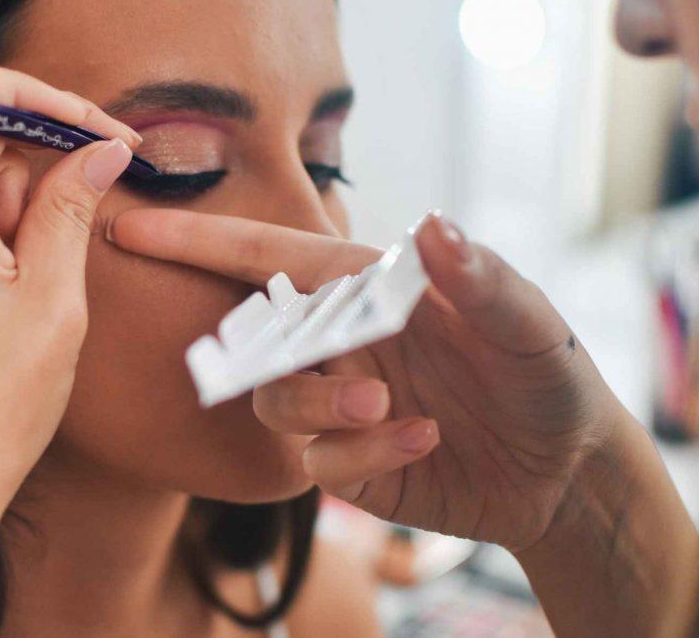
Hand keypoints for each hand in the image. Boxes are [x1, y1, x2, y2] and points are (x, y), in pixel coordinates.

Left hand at [0, 59, 139, 635]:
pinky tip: (39, 282)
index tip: (90, 126)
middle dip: (43, 151)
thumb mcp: (52, 301)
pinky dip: (5, 230)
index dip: (27, 91)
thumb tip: (99, 150)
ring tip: (65, 270)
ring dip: (28, 199)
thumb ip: (71, 210)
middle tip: (105, 192)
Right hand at [107, 209, 629, 552]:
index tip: (132, 228)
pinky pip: (320, 461)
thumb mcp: (527, 322)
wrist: (565, 473)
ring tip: (388, 404)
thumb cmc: (545, 375)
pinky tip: (421, 439)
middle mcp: (343, 344)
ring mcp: (342, 405)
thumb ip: (480, 278)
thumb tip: (432, 225)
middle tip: (333, 360)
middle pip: (258, 337)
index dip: (198, 242)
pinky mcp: (351, 464)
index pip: (269, 258)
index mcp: (368, 290)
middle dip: (266, 348)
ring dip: (319, 404)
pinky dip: (361, 449)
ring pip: (277, 403)